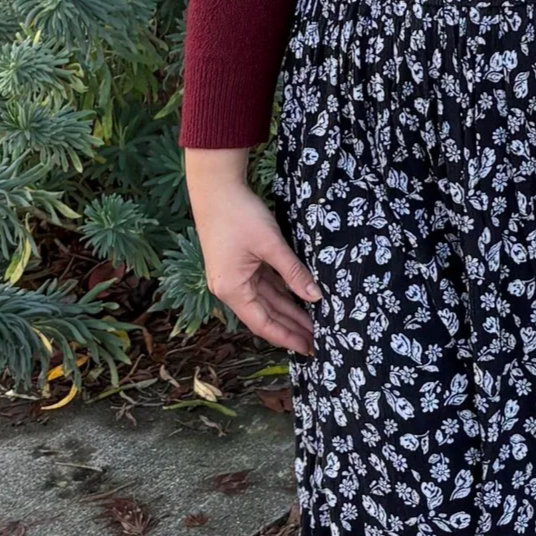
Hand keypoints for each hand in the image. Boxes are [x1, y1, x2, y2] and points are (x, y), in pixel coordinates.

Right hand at [184, 147, 320, 355]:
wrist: (215, 187)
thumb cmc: (239, 215)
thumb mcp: (270, 244)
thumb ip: (294, 272)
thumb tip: (316, 297)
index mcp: (232, 289)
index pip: (264, 324)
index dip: (287, 337)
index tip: (309, 348)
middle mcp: (231, 288)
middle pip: (266, 315)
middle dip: (292, 327)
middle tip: (319, 340)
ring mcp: (234, 276)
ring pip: (268, 300)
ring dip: (290, 311)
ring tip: (315, 323)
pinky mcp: (240, 264)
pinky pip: (265, 285)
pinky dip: (283, 293)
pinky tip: (301, 298)